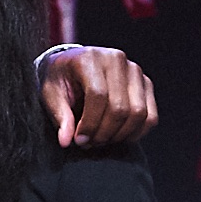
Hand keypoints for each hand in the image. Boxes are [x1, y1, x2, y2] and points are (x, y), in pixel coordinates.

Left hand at [35, 44, 155, 147]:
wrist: (73, 64)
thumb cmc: (60, 78)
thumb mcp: (50, 93)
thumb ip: (59, 115)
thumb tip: (66, 140)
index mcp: (90, 58)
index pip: (98, 95)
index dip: (89, 123)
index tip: (79, 139)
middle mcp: (116, 60)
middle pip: (119, 107)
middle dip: (103, 132)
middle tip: (89, 143)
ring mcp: (134, 70)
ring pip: (138, 112)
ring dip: (120, 134)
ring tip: (101, 139)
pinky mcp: (145, 83)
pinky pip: (150, 114)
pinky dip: (137, 132)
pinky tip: (119, 137)